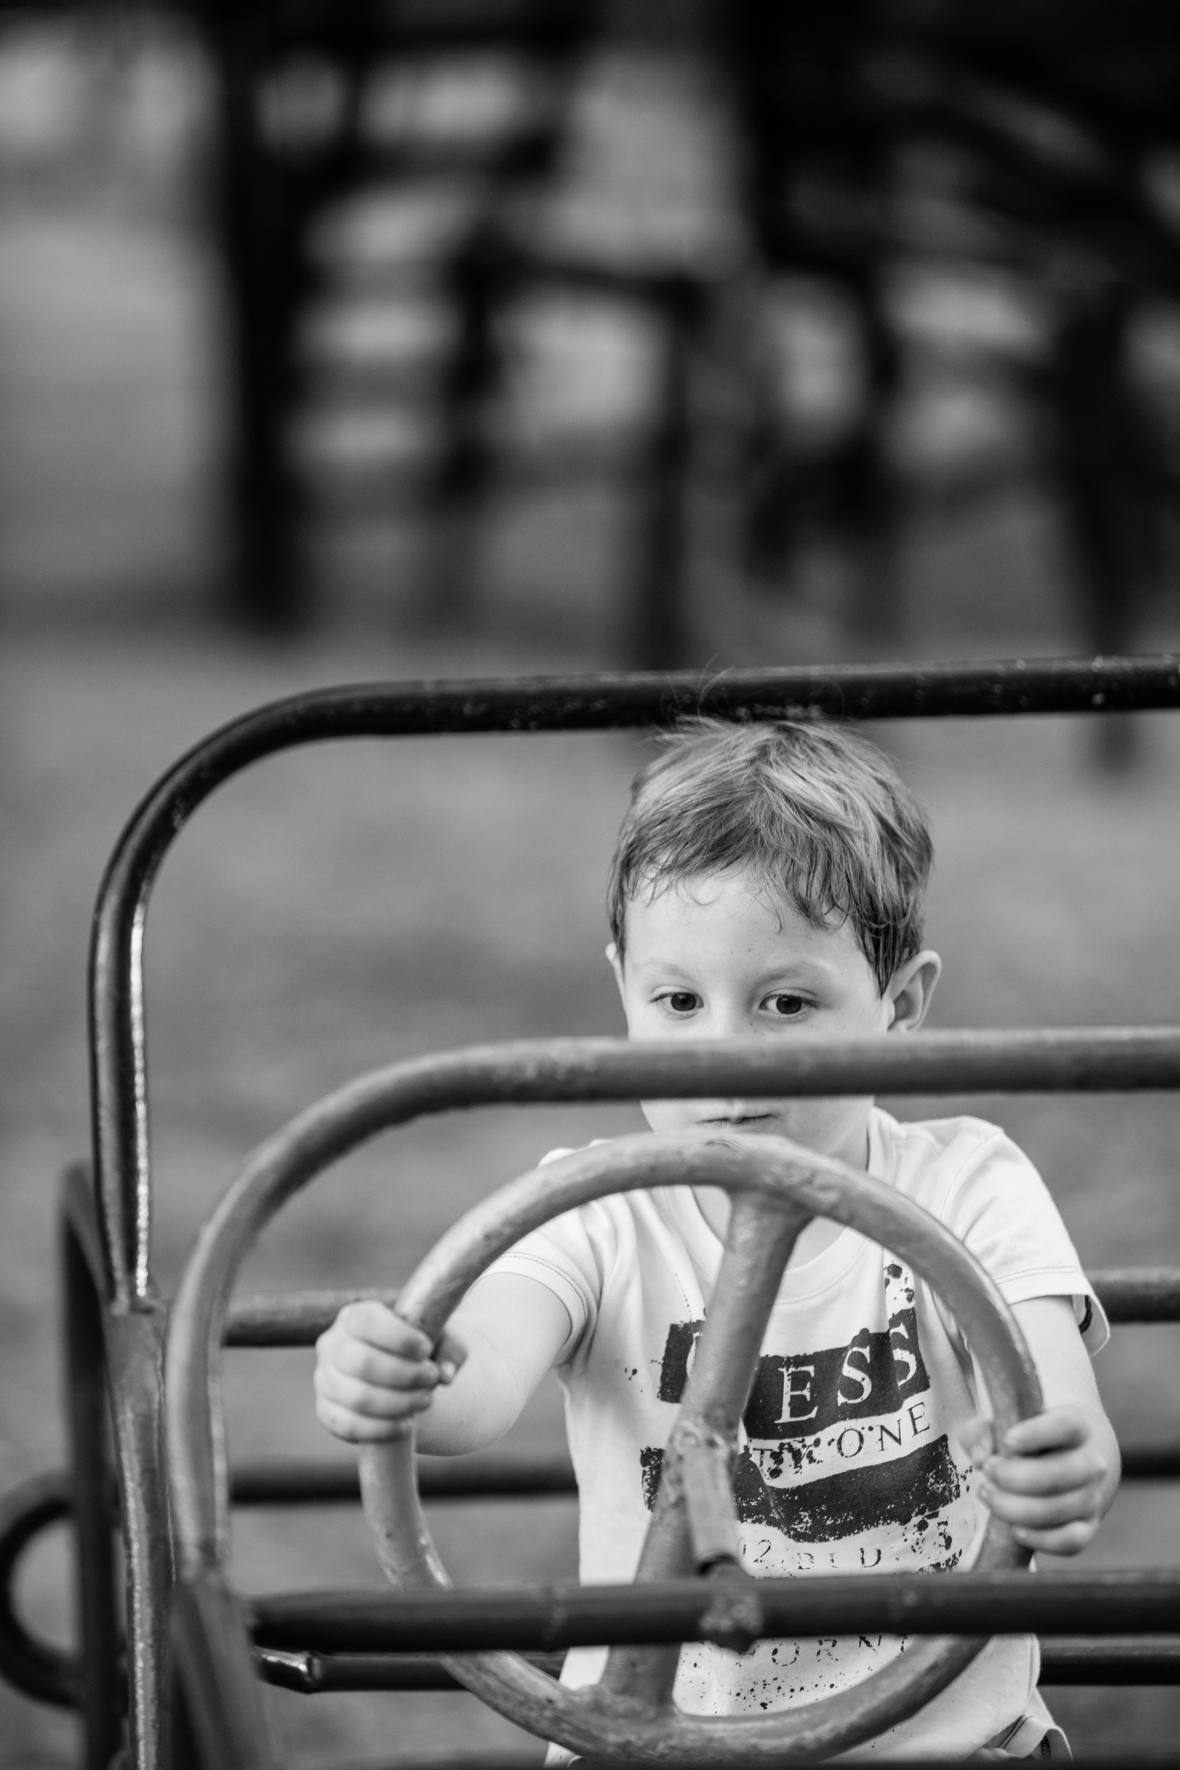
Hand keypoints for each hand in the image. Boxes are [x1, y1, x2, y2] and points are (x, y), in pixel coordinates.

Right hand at [314, 1300, 465, 1442]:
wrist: (397, 1368)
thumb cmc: (416, 1347)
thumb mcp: (438, 1337)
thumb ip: (449, 1348)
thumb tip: (446, 1374)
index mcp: (354, 1316)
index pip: (367, 1323)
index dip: (399, 1339)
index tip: (426, 1350)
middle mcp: (332, 1344)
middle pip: (362, 1362)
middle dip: (405, 1375)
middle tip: (431, 1378)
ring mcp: (325, 1379)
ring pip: (357, 1397)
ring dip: (398, 1403)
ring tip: (425, 1400)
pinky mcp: (326, 1410)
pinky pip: (348, 1425)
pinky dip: (381, 1428)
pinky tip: (406, 1424)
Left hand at [959, 1405, 1113, 1554]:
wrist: (1081, 1458)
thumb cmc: (1034, 1438)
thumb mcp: (1011, 1422)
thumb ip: (985, 1431)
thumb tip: (980, 1457)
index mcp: (1078, 1427)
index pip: (1065, 1427)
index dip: (1035, 1434)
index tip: (1007, 1441)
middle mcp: (1092, 1462)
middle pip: (1058, 1475)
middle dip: (1012, 1477)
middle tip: (987, 1471)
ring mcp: (1093, 1498)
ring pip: (1056, 1510)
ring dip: (1014, 1507)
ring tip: (987, 1493)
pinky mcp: (1089, 1527)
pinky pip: (1069, 1542)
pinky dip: (1040, 1539)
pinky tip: (1014, 1530)